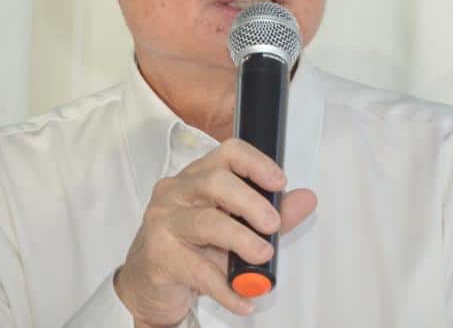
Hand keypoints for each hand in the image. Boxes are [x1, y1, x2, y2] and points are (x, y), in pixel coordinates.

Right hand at [113, 138, 317, 326]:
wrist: (146, 282)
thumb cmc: (191, 248)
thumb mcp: (234, 229)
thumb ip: (269, 214)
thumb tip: (305, 199)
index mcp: (197, 177)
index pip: (227, 154)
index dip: (256, 163)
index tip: (279, 182)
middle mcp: (177, 191)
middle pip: (215, 182)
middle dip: (250, 202)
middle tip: (273, 224)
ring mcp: (164, 221)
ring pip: (206, 222)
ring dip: (241, 240)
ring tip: (263, 256)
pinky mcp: (158, 254)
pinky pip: (198, 269)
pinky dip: (226, 287)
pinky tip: (244, 297)